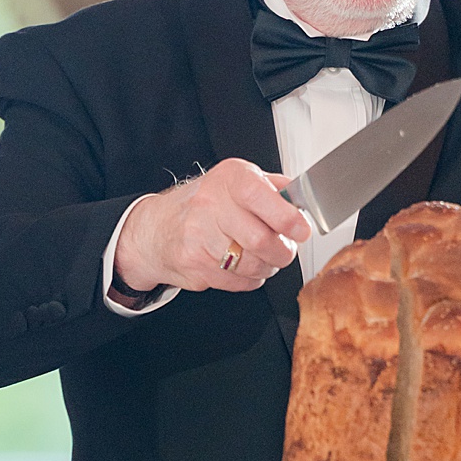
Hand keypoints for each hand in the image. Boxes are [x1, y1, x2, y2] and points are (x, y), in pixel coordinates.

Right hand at [114, 160, 312, 293]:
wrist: (155, 228)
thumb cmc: (205, 204)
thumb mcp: (237, 182)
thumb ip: (273, 187)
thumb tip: (304, 200)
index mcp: (229, 179)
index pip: (264, 198)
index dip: (289, 219)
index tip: (301, 231)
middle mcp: (210, 204)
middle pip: (261, 239)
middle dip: (283, 251)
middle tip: (285, 249)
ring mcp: (198, 236)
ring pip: (252, 264)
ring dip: (267, 267)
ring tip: (263, 257)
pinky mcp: (193, 264)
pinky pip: (238, 281)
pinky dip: (249, 278)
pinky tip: (241, 266)